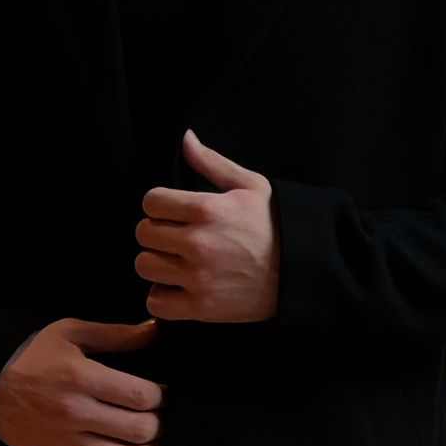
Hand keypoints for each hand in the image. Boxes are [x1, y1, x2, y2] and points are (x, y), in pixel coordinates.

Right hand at [0, 316, 165, 445]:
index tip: (164, 392)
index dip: (162, 395)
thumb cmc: (29, 354)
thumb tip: (154, 330)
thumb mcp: (71, 333)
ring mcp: (66, 442)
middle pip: (138, 430)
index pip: (140, 395)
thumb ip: (116, 335)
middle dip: (160, 424)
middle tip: (163, 417)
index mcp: (81, 378)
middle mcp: (76, 414)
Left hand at [135, 127, 279, 322]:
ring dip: (157, 263)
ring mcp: (197, 277)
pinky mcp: (200, 307)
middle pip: (143, 233)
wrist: (302, 271)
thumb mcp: (251, 185)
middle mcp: (198, 242)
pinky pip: (155, 301)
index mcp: (208, 209)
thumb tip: (186, 138)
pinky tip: (179, 287)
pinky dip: (162, 296)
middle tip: (176, 237)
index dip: (159, 205)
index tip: (173, 213)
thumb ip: (212, 162)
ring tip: (177, 262)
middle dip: (157, 232)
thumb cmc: (276, 225)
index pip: (151, 201)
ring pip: (144, 265)